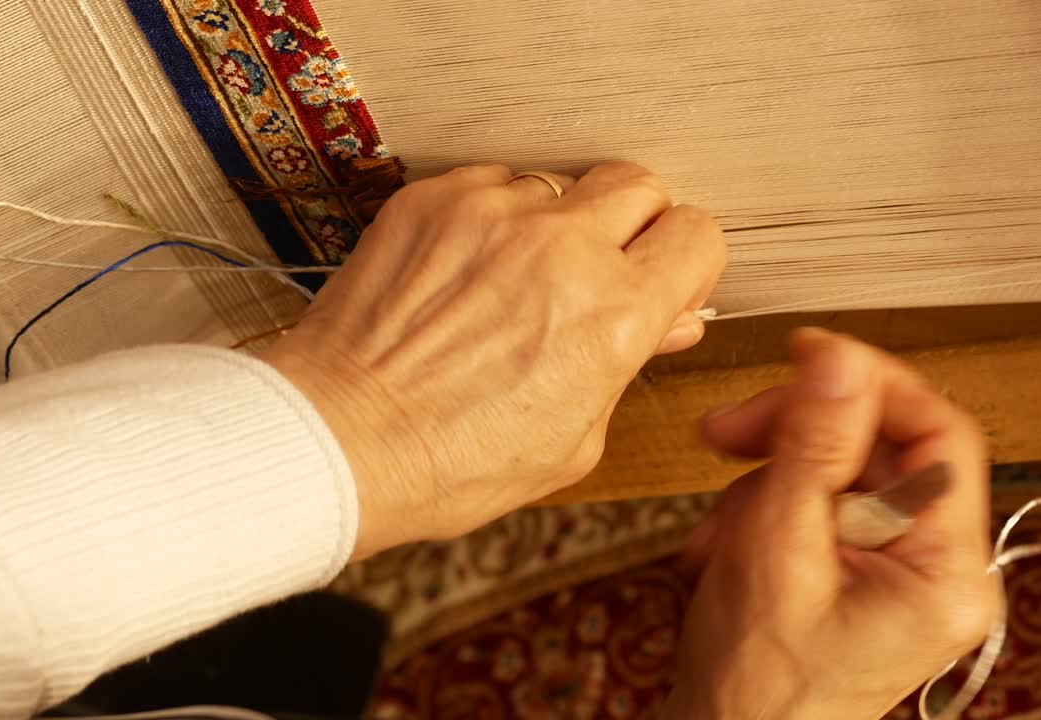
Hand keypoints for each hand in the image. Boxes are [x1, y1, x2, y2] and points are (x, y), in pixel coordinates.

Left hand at [264, 163, 725, 558]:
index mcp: (615, 314)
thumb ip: (631, 361)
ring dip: (555, 223)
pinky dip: (491, 218)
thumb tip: (671, 318)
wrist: (343, 439)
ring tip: (516, 280)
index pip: (697, 234)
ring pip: (561, 183)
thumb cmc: (453, 460)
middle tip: (602, 268)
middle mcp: (563, 248)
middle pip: (641, 185)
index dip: (684, 262)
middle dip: (633, 226)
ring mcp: (494, 214)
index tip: (663, 277)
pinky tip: (468, 270)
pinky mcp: (434, 200)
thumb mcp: (575, 438)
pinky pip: (492, 182)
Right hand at [665, 329, 995, 718]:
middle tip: (732, 432)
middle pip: (881, 447)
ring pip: (841, 468)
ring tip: (723, 523)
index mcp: (945, 571)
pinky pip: (821, 500)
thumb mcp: (777, 546)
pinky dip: (766, 505)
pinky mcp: (862, 568)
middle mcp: (938, 569)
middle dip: (796, 435)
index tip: (811, 357)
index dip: (871, 384)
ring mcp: (899, 569)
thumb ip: (812, 446)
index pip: (938, 434)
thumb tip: (839, 360)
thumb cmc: (757, 684)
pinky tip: (731, 540)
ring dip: (769, 476)